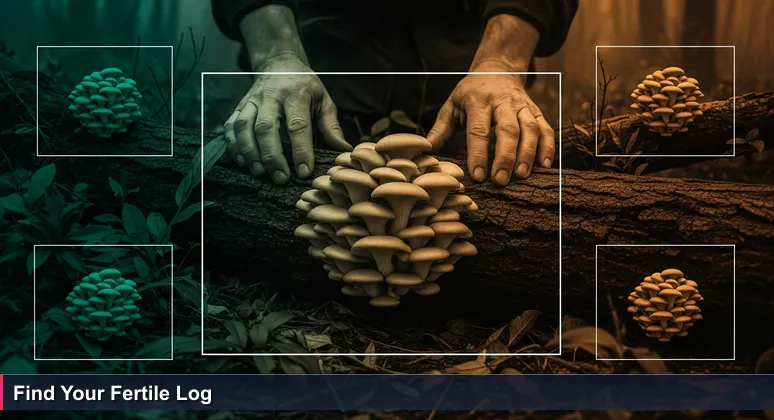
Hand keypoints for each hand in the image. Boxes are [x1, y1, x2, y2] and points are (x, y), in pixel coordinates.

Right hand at [224, 56, 351, 183]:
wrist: (279, 63)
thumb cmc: (305, 86)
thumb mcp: (323, 100)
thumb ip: (331, 127)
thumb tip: (344, 151)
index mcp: (296, 94)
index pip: (298, 125)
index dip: (300, 150)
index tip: (304, 171)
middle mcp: (271, 97)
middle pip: (266, 128)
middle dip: (272, 156)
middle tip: (281, 178)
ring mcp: (252, 101)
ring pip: (244, 127)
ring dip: (251, 153)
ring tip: (261, 173)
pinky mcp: (239, 106)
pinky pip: (231, 126)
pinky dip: (234, 146)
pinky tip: (243, 162)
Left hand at [426, 67, 554, 184]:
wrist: (497, 69)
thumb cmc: (470, 93)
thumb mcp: (451, 105)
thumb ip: (441, 129)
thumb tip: (426, 151)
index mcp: (478, 101)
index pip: (478, 130)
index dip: (478, 154)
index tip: (478, 175)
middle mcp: (502, 102)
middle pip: (507, 130)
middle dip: (505, 156)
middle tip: (500, 180)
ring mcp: (522, 105)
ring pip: (529, 128)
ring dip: (527, 153)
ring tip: (521, 175)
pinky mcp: (536, 110)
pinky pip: (545, 127)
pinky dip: (548, 146)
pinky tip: (545, 165)